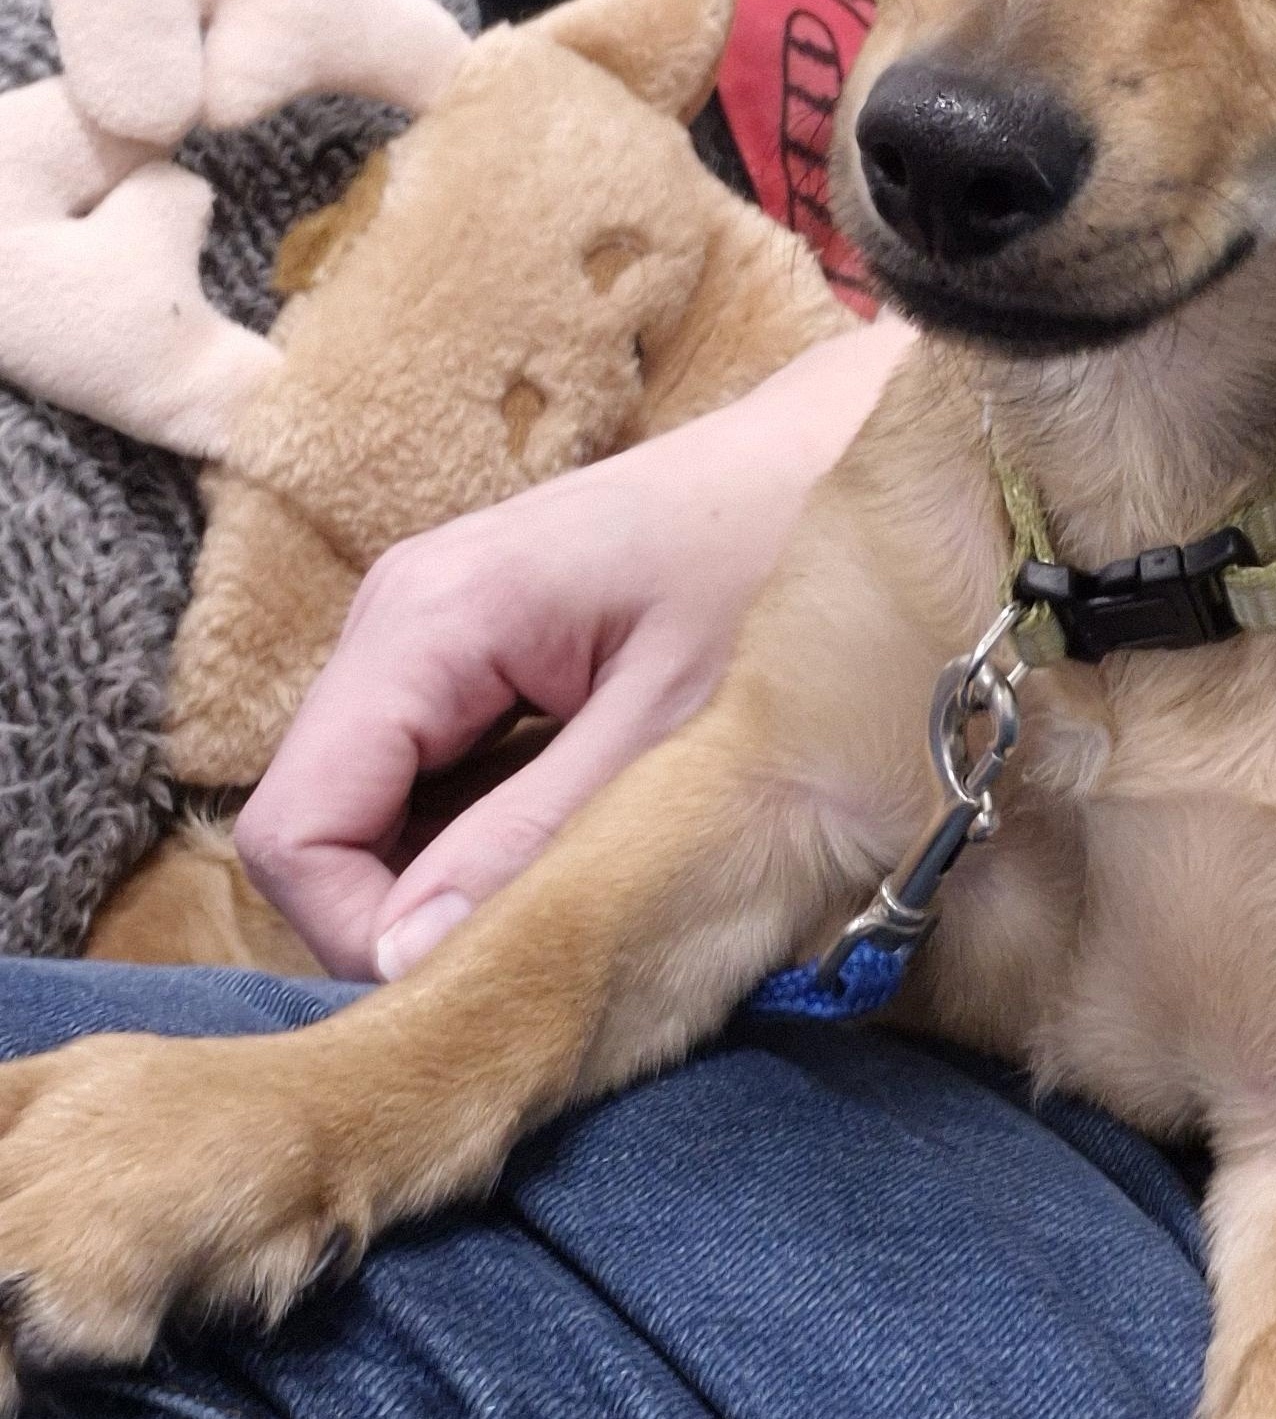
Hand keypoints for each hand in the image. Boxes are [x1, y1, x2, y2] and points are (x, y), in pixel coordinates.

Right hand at [235, 315, 914, 979]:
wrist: (823, 452)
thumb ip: (529, 843)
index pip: (293, 830)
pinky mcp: (470, 644)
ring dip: (446, 876)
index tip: (475, 981)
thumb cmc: (767, 560)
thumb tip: (405, 967)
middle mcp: (398, 614)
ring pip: (371, 806)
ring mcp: (428, 626)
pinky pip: (427, 772)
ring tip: (576, 888)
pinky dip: (480, 830)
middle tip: (540, 950)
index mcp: (428, 618)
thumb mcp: (665, 724)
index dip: (358, 936)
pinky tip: (579, 836)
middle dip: (402, 913)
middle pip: (320, 822)